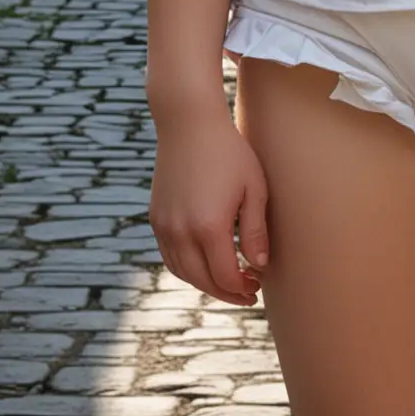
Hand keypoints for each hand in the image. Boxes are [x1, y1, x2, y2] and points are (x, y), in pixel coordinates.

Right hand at [149, 102, 270, 305]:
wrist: (189, 123)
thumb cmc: (229, 152)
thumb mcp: (254, 188)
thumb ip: (256, 231)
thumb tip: (259, 265)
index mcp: (209, 226)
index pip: (224, 276)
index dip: (241, 288)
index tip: (257, 286)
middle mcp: (181, 231)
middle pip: (202, 280)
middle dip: (226, 292)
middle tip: (247, 291)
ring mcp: (164, 226)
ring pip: (183, 272)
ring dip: (205, 283)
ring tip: (228, 280)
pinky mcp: (156, 218)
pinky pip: (170, 256)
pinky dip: (187, 268)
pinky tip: (205, 263)